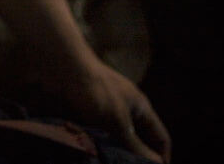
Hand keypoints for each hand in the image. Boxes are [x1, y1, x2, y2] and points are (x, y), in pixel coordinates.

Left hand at [52, 56, 171, 162]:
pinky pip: (98, 138)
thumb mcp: (119, 121)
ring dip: (114, 155)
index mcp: (140, 108)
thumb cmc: (95, 90)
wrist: (61, 69)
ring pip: (116, 142)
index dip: (162, 158)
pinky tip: (94, 157)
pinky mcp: (87, 115)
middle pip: (139, 143)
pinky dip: (98, 148)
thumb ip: (137, 145)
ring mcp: (106, 112)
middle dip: (135, 159)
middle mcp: (125, 110)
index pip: (161, 138)